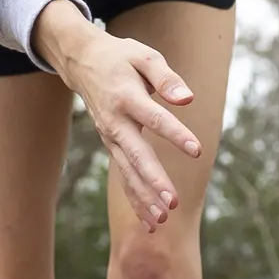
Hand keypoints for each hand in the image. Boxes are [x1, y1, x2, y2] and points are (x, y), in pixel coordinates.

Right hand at [35, 2, 200, 230]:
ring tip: (162, 220)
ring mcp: (110, 138)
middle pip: (136, 155)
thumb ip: (166, 78)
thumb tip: (187, 99)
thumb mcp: (144, 56)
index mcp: (126, 97)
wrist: (82, 62)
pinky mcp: (112, 147)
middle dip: (154, 181)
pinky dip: (135, 200)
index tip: (196, 150)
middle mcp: (115, 122)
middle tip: (172, 202)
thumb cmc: (120, 57)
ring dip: (144, 198)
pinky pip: (124, 177)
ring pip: (128, 173)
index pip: (155, 118)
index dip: (176, 134)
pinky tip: (150, 221)